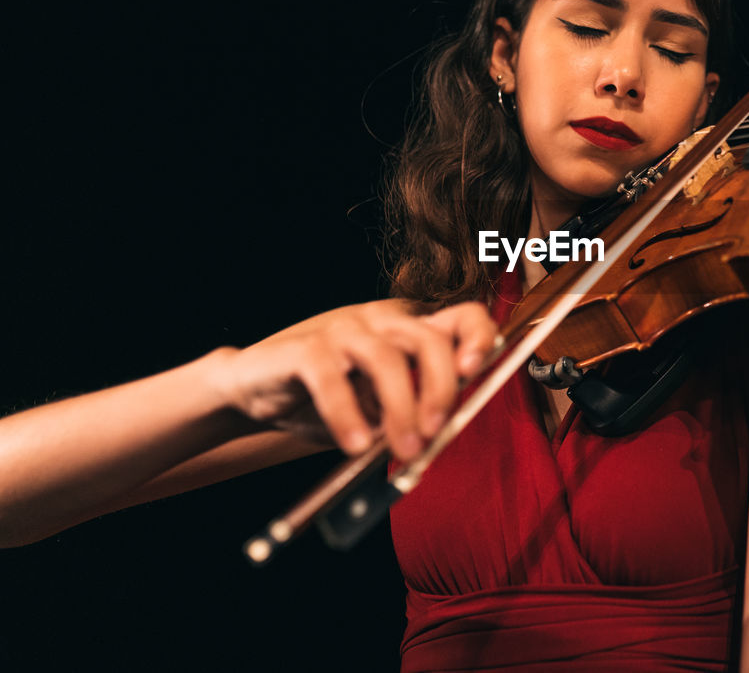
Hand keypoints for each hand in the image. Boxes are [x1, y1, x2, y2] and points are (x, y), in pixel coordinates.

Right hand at [209, 300, 498, 460]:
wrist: (254, 387)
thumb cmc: (323, 397)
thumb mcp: (376, 408)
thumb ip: (408, 415)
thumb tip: (436, 442)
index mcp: (407, 330)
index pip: (461, 315)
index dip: (478, 337)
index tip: (477, 372)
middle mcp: (380, 321)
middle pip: (429, 339)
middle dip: (441, 389)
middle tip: (435, 433)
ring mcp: (342, 329)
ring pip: (386, 358)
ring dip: (400, 409)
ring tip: (402, 449)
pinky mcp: (304, 347)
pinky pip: (331, 378)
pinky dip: (347, 415)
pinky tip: (354, 443)